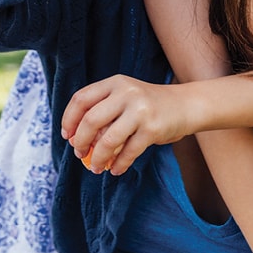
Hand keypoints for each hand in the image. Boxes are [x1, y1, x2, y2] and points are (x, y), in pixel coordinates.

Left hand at [61, 74, 191, 174]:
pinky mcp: (152, 129)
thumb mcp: (125, 96)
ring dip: (97, 158)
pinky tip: (115, 169)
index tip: (67, 136)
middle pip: (91, 120)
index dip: (69, 119)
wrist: (184, 105)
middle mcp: (126, 93)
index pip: (81, 99)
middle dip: (81, 141)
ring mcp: (140, 110)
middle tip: (79, 153)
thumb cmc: (147, 105)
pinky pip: (128, 152)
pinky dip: (118, 164)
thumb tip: (77, 139)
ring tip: (95, 167)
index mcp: (115, 83)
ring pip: (108, 140)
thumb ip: (103, 110)